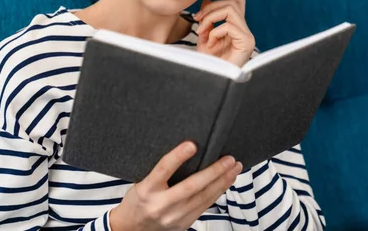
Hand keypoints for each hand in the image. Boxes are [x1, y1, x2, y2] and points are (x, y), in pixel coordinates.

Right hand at [109, 142, 242, 230]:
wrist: (132, 229)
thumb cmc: (139, 200)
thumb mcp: (141, 182)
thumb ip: (161, 172)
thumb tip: (188, 150)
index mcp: (146, 190)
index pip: (163, 170)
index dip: (177, 157)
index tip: (192, 145)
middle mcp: (161, 205)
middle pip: (191, 187)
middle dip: (214, 172)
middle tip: (229, 159)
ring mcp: (174, 217)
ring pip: (203, 198)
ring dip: (222, 181)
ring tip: (235, 168)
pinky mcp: (184, 223)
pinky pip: (205, 206)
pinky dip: (218, 192)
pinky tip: (227, 182)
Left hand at [194, 0, 255, 66]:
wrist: (213, 80)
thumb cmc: (209, 63)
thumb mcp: (203, 37)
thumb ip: (207, 19)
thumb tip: (207, 0)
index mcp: (235, 28)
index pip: (236, 1)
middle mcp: (244, 30)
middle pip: (231, 3)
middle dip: (211, 7)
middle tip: (197, 19)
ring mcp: (247, 36)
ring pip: (230, 10)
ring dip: (211, 18)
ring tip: (201, 31)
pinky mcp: (247, 42)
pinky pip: (228, 25)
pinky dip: (214, 32)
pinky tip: (209, 43)